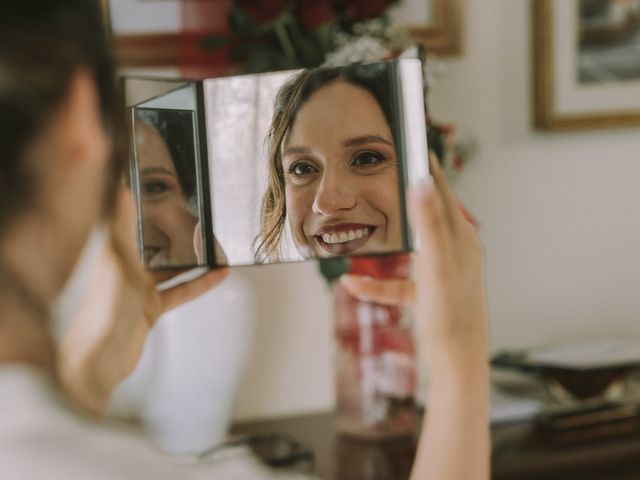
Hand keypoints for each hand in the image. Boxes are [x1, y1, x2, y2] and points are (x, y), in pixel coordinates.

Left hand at [57, 188, 228, 415]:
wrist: (100, 359)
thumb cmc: (103, 311)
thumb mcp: (117, 260)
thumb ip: (122, 225)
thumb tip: (122, 188)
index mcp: (112, 251)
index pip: (130, 219)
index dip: (145, 204)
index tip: (159, 186)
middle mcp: (125, 266)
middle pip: (154, 242)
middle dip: (174, 230)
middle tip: (196, 215)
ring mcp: (139, 288)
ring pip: (171, 267)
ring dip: (192, 257)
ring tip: (215, 245)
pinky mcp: (151, 308)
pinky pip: (180, 290)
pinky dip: (199, 283)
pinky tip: (217, 276)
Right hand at [341, 155, 489, 479]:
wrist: (457, 363)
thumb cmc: (451, 315)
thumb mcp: (436, 265)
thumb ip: (428, 224)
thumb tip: (422, 182)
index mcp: (461, 239)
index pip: (442, 193)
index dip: (426, 169)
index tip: (412, 146)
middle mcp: (454, 252)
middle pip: (425, 216)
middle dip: (404, 199)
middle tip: (382, 178)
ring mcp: (440, 274)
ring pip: (409, 248)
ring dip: (386, 241)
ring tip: (363, 228)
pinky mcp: (428, 295)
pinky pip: (399, 283)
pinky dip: (378, 283)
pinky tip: (352, 286)